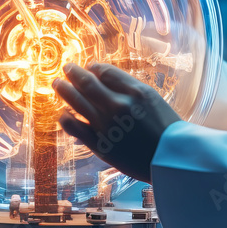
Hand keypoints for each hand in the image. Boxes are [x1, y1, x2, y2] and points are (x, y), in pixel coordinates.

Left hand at [53, 63, 181, 182]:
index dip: (94, 67)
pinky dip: (65, 118)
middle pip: (87, 82)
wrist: (169, 160)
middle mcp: (119, 105)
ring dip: (64, 89)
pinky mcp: (99, 144)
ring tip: (57, 83)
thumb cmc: (165, 129)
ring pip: (76, 101)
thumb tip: (105, 77)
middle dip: (73, 72)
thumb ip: (130, 88)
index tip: (90, 68)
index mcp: (136, 91)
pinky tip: (63, 114)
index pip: (105, 71)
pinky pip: (74, 127)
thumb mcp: (153, 99)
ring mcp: (107, 125)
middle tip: (66, 68)